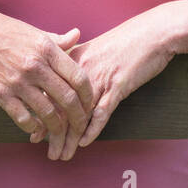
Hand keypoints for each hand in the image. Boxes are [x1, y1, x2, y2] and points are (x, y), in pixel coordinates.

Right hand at [0, 7, 94, 160]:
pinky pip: (24, 118)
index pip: (78, 77)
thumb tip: (77, 35)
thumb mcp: (31, 31)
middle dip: (79, 117)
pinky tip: (37, 129)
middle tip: (82, 125)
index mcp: (46, 48)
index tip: (89, 103)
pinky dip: (34, 128)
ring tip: (61, 132)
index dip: (88, 95)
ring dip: (58, 127)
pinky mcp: (0, 94)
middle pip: (67, 99)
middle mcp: (35, 66)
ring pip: (48, 113)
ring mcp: (17, 82)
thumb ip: (56, 39)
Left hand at [44, 14, 174, 151]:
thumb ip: (78, 66)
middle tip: (48, 151)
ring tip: (62, 154)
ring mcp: (99, 78)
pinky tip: (84, 143)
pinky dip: (92, 128)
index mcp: (73, 59)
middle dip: (52, 132)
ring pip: (78, 113)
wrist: (153, 32)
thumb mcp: (95, 50)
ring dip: (69, 137)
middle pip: (60, 105)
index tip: (34, 133)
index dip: (41, 114)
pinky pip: (101, 111)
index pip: (49, 90)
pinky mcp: (118, 85)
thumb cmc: (126, 42)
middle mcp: (81, 70)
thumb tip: (65, 86)